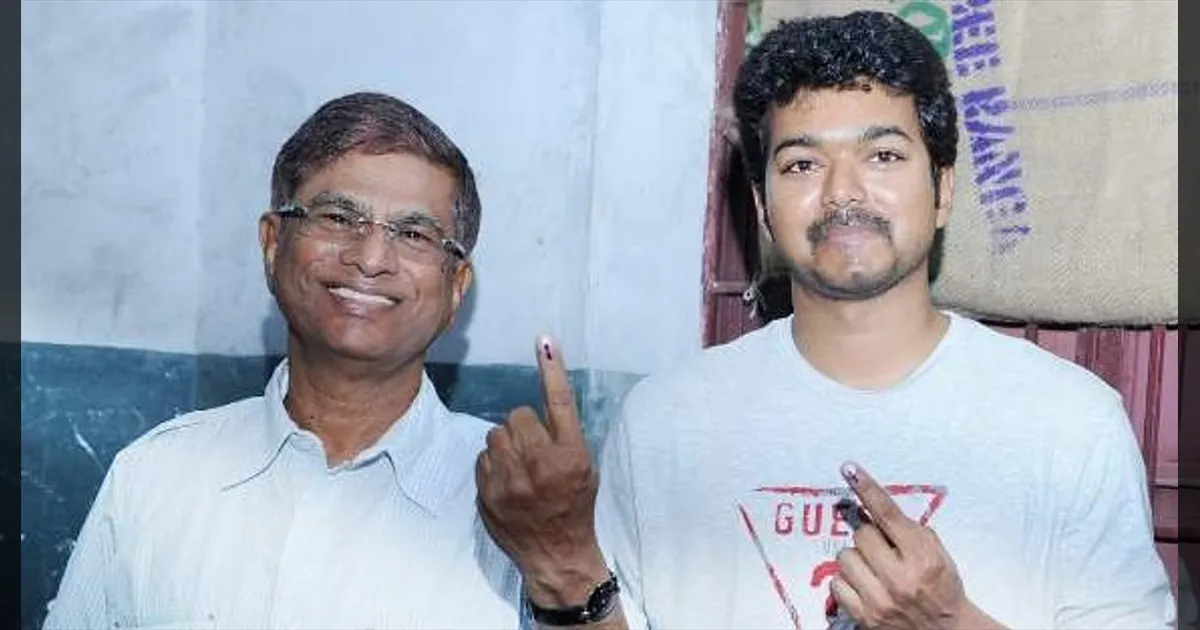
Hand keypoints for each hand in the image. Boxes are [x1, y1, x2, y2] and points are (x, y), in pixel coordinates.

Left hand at [475, 335, 608, 607]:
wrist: (556, 554)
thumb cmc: (575, 506)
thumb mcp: (584, 467)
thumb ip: (564, 436)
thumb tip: (540, 404)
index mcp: (571, 455)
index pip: (560, 402)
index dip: (552, 369)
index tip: (544, 340)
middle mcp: (541, 464)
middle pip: (518, 415)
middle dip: (524, 425)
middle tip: (534, 446)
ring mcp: (511, 480)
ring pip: (495, 434)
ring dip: (506, 443)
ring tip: (519, 465)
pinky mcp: (489, 493)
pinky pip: (482, 458)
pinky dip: (493, 464)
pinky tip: (507, 481)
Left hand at [831, 462, 995, 629]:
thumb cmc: (941, 588)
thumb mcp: (937, 554)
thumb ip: (910, 531)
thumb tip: (874, 507)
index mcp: (922, 558)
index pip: (887, 514)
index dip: (867, 488)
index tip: (850, 469)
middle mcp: (900, 579)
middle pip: (861, 535)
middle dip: (871, 539)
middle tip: (884, 550)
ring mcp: (880, 600)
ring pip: (845, 557)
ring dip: (857, 560)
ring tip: (875, 570)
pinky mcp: (864, 616)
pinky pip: (837, 583)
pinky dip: (847, 582)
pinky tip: (865, 586)